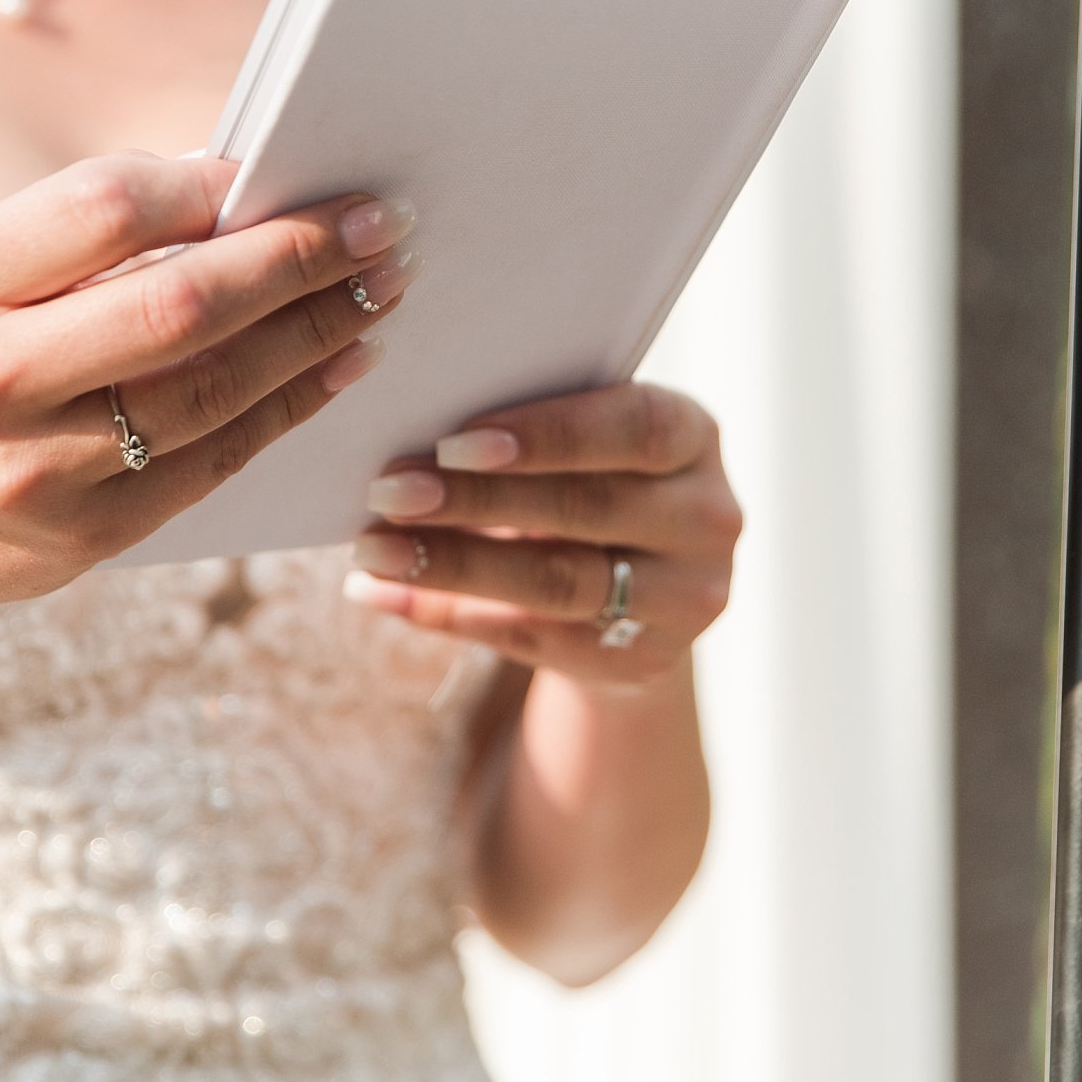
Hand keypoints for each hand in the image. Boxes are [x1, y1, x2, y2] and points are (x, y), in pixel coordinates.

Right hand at [0, 151, 422, 662]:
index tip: (282, 169)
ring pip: (214, 390)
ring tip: (378, 292)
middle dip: (297, 259)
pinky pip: (216, 461)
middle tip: (381, 227)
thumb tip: (233, 186)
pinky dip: (290, 405)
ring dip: (314, 334)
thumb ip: (76, 233)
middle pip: (180, 304)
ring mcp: (39, 471)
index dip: (211, 185)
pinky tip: (340, 365)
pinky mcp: (89, 535)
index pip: (107, 208)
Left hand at [342, 382, 741, 688]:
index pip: (634, 428)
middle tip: (387, 492)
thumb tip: (403, 421)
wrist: (645, 590)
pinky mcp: (643, 660)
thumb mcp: (586, 443)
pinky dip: (448, 616)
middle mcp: (708, 518)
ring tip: (373, 549)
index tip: (453, 441)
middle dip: (476, 499)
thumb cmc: (590, 479)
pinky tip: (383, 594)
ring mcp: (686, 598)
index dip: (546, 435)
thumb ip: (525, 432)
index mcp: (695, 436)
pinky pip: (533, 638)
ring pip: (557, 581)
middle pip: (586, 509)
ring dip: (452, 565)